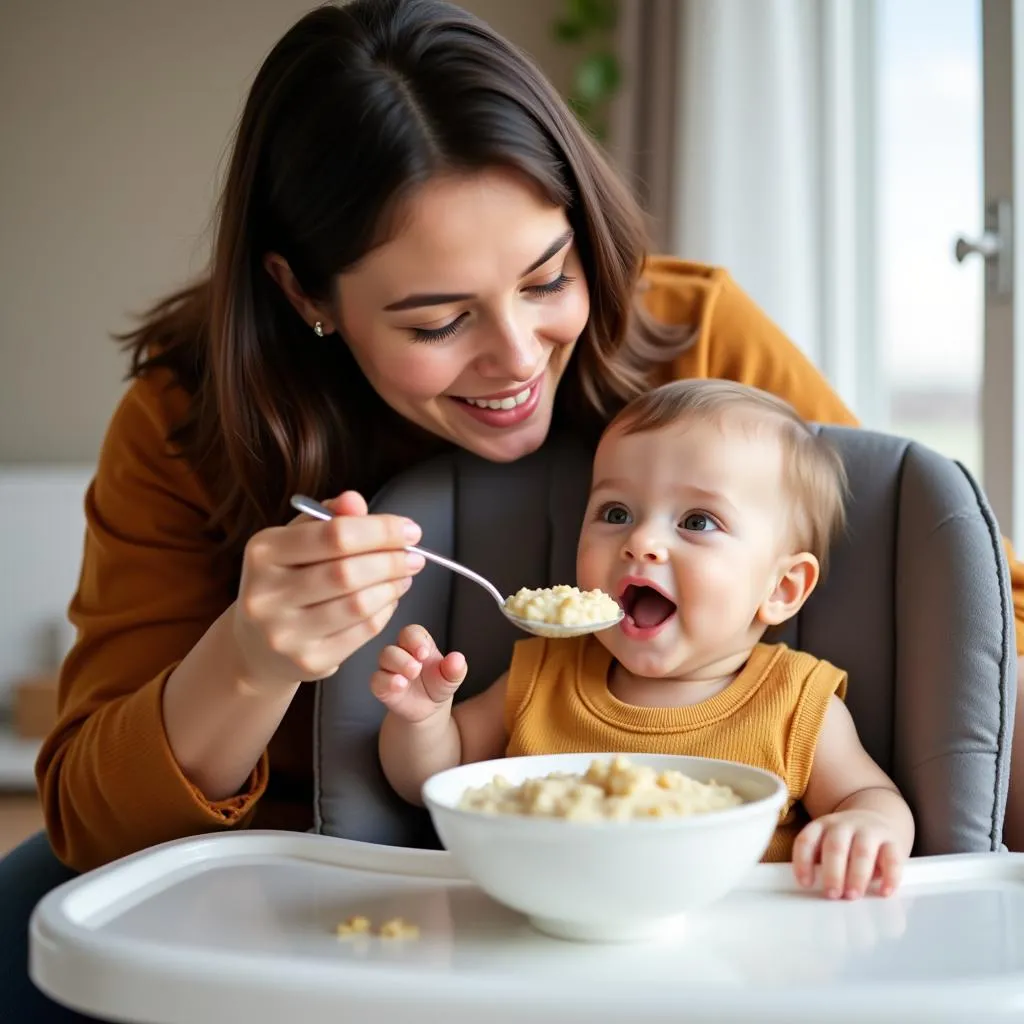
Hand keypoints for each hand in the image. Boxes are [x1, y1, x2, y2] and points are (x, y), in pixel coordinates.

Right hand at [230, 491, 424, 688]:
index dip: (380, 530)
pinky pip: (362, 632)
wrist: (258, 645)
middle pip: (347, 572)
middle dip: (392, 560)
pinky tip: (390, 598)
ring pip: (358, 605)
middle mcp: (266, 595)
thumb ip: (328, 518)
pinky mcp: (308, 661)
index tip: (409, 529)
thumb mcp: (297, 541)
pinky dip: (385, 611)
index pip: (333, 535)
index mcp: (263, 553)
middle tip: (414, 555)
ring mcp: (285, 633)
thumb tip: (354, 501)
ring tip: (405, 575)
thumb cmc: (286, 580)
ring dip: (393, 586)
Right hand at [371, 624, 466, 723]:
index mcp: (418, 644)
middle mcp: (400, 653)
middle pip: (393, 646)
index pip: (410, 633)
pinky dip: (386, 682)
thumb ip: (455, 669)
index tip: (423, 653)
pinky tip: (399, 686)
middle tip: (416, 669)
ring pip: (384, 659)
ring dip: (396, 666)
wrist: (429, 707)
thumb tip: (458, 658)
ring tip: (409, 677)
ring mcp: (389, 669)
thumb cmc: (438, 684)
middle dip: (404, 657)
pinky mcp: (381, 686)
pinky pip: (376, 680)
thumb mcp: (451, 678)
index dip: (415, 640)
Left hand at [792, 809, 904, 899]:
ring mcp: (869, 831)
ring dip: (857, 875)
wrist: (877, 819)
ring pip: (862, 851)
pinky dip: (889, 876)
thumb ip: (822, 862)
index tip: (805, 884)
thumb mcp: (828, 844)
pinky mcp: (892, 841)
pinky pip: (892, 858)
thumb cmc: (846, 842)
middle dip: (832, 872)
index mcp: (822, 826)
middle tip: (832, 894)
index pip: (807, 840)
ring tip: (852, 895)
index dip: (803, 861)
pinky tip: (884, 892)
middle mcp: (844, 825)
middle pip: (835, 846)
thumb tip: (817, 890)